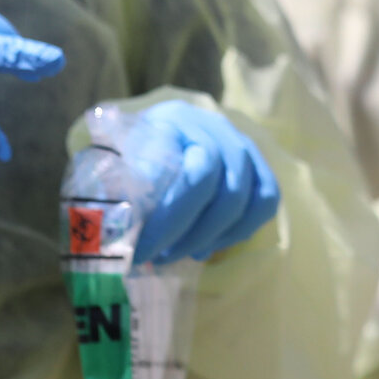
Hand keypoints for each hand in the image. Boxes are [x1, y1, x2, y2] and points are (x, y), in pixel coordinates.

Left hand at [111, 101, 280, 262]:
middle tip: (158, 258)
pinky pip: (265, 202)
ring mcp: (241, 144)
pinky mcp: (259, 165)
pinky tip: (209, 245)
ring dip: (211, 236)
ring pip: (244, 198)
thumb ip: (118, 189)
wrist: (157, 138)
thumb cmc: (130, 157)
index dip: (170, 217)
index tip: (142, 249)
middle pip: (219, 186)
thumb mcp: (113, 166)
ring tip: (179, 254)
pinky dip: (239, 231)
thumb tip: (118, 233)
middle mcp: (213, 126)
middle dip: (188, 233)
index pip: (188, 169)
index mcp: (172, 121)